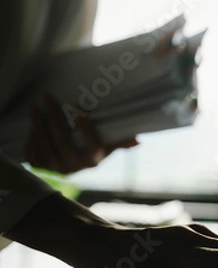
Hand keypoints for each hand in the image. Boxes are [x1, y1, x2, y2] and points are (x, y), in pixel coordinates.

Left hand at [24, 93, 138, 173]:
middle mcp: (75, 168)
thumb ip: (121, 141)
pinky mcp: (42, 168)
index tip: (77, 105)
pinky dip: (31, 140)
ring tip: (37, 108)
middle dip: (54, 118)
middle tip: (49, 98)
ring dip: (38, 125)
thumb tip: (137, 141)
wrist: (72, 163)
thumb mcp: (107, 144)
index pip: (92, 145)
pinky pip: (33, 156)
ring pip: (44, 148)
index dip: (84, 126)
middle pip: (62, 143)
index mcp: (93, 160)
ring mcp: (56, 170)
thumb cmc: (92, 148)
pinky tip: (33, 126)